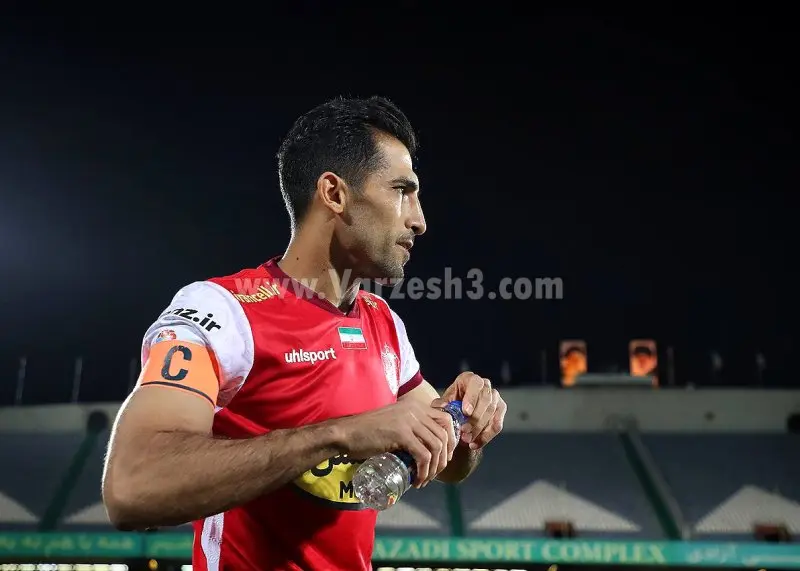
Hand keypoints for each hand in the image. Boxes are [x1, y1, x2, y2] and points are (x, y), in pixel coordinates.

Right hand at [337, 399, 457, 486]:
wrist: (346, 433)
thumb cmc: (367, 432)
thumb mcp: (395, 423)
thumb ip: (411, 427)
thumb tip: (427, 446)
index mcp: (415, 406)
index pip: (446, 420)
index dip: (451, 440)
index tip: (444, 457)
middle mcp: (415, 410)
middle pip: (444, 434)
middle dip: (444, 457)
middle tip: (436, 472)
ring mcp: (409, 421)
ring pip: (436, 446)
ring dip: (434, 468)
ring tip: (425, 479)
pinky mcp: (401, 434)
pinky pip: (423, 455)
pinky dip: (424, 471)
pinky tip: (418, 480)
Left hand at [441, 371, 505, 449]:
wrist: (459, 415)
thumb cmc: (450, 405)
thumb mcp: (444, 402)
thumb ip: (441, 404)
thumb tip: (441, 406)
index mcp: (470, 379)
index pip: (475, 384)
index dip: (472, 398)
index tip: (466, 412)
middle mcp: (485, 385)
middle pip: (486, 400)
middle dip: (475, 418)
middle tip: (464, 431)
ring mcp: (495, 397)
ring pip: (492, 413)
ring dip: (479, 429)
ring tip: (466, 440)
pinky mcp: (500, 409)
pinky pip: (497, 424)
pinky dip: (486, 436)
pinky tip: (475, 444)